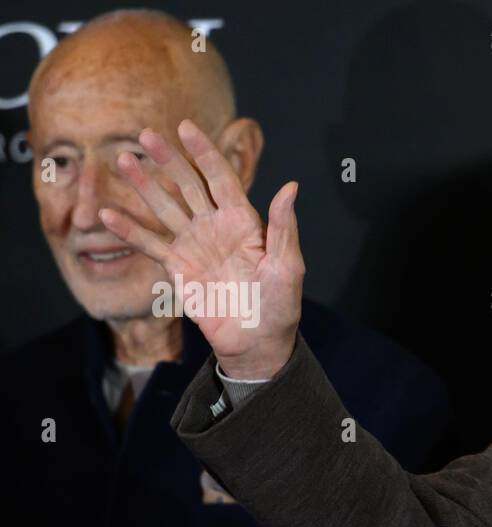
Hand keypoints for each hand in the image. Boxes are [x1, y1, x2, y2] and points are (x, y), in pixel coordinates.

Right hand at [100, 119, 303, 379]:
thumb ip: (283, 227)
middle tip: (144, 134)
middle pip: (188, 185)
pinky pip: (150, 244)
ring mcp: (194, 245)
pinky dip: (130, 230)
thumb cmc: (279, 305)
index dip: (204, 153)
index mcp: (244, 222)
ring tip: (123, 162)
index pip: (221, 178)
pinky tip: (108, 214)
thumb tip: (291, 187)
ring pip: (165, 207)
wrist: (256, 341)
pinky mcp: (178, 267)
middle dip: (167, 159)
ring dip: (144, 185)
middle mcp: (216, 227)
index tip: (185, 128)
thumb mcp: (288, 266)